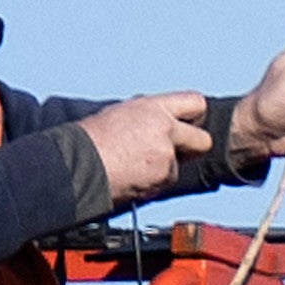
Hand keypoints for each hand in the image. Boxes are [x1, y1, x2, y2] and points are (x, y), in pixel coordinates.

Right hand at [81, 94, 217, 204]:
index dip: (196, 115)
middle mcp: (164, 129)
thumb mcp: (123, 113)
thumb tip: (164, 122)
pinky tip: (135, 175)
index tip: (193, 122)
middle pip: (203, 141)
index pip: (196, 103)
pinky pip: (167, 182)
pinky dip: (155, 181)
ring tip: (137, 164)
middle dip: (194, 147)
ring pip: (180, 166)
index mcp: (154, 107)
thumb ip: (150, 116)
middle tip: (179, 150)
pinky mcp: (163, 179)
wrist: (81, 164)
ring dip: (165, 168)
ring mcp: (166, 156)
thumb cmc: (93, 139)